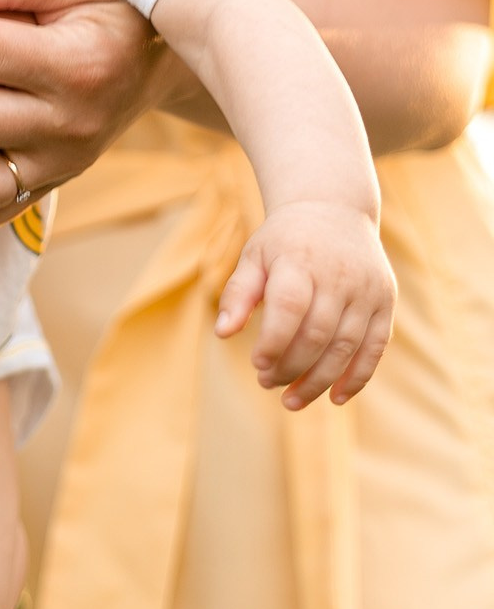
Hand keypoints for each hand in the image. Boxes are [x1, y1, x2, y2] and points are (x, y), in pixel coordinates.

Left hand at [214, 201, 396, 408]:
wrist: (333, 208)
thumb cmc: (285, 240)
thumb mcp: (254, 255)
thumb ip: (238, 293)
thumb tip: (222, 333)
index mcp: (300, 259)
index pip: (289, 308)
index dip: (274, 342)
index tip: (257, 364)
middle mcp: (339, 275)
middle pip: (318, 335)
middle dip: (291, 368)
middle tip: (268, 384)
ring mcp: (367, 289)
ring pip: (346, 347)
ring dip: (320, 381)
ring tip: (292, 400)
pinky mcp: (386, 301)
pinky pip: (376, 348)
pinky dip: (358, 377)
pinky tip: (337, 397)